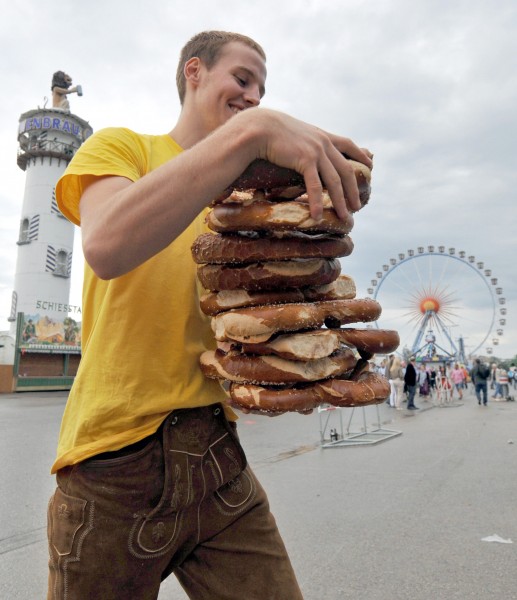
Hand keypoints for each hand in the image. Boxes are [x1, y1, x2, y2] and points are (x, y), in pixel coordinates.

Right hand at [247, 108, 372, 220]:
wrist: (259, 127)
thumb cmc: (270, 131)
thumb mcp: (294, 133)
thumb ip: (303, 141)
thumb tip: (299, 149)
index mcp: (322, 136)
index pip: (348, 144)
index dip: (361, 155)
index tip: (371, 164)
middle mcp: (324, 143)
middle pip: (346, 170)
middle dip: (353, 190)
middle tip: (357, 207)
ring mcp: (316, 151)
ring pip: (335, 181)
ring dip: (341, 201)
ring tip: (344, 217)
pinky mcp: (305, 160)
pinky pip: (315, 185)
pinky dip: (317, 202)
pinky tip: (318, 215)